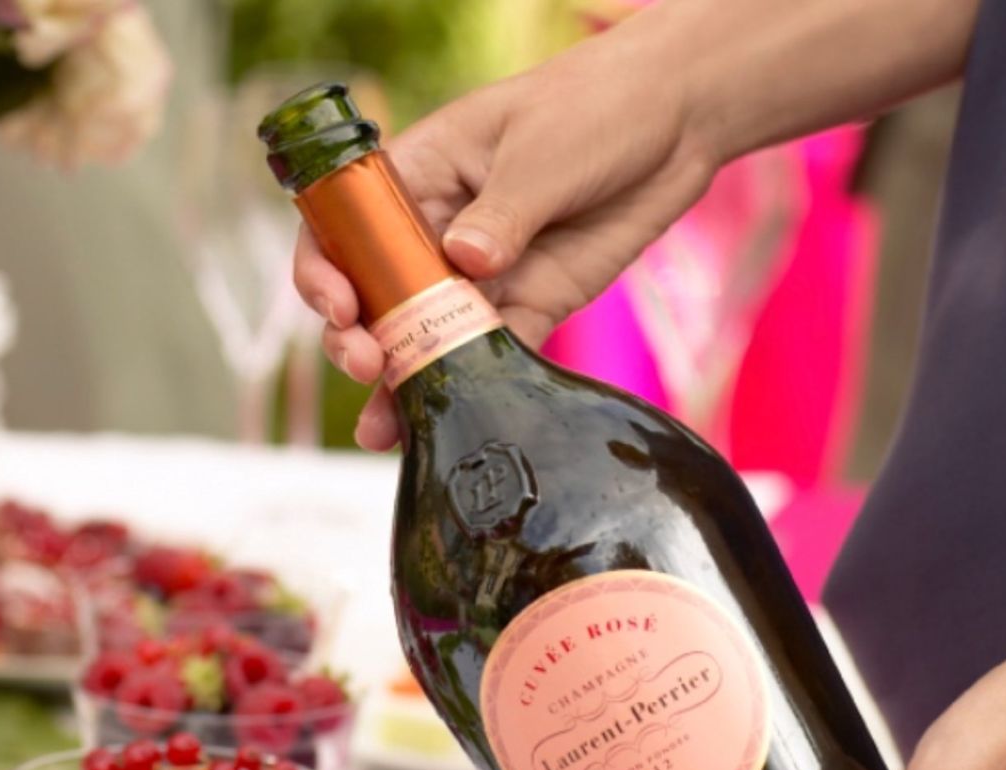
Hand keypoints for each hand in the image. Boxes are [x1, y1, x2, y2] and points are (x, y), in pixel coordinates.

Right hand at [295, 24, 714, 449]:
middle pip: (373, 297)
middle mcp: (435, 232)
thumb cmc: (597, 104)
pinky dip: (471, 389)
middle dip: (359, 339)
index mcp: (418, 177)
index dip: (325, 271)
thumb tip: (466, 263)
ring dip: (402, 384)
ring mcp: (479, 276)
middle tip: (368, 368)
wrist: (680, 119)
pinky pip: (490, 357)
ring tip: (384, 430)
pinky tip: (458, 420)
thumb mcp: (544, 148)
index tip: (342, 307)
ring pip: (424, 338)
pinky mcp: (528, 306)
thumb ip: (504, 210)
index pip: (343, 227)